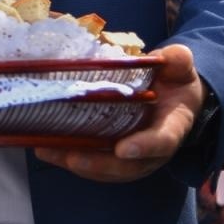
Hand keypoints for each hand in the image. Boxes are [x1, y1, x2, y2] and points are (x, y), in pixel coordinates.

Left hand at [35, 43, 204, 182]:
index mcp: (173, 126)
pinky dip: (68, 158)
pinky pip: (93, 162)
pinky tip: (44, 148)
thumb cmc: (174, 82)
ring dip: (76, 163)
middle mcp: (153, 150)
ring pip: (106, 169)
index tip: (123, 149)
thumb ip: (178, 61)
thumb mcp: (180, 68)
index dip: (144, 147)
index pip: (162, 141)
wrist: (174, 99)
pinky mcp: (114, 155)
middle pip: (127, 166)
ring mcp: (133, 156)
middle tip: (73, 158)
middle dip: (99, 164)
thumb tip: (172, 55)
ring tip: (47, 151)